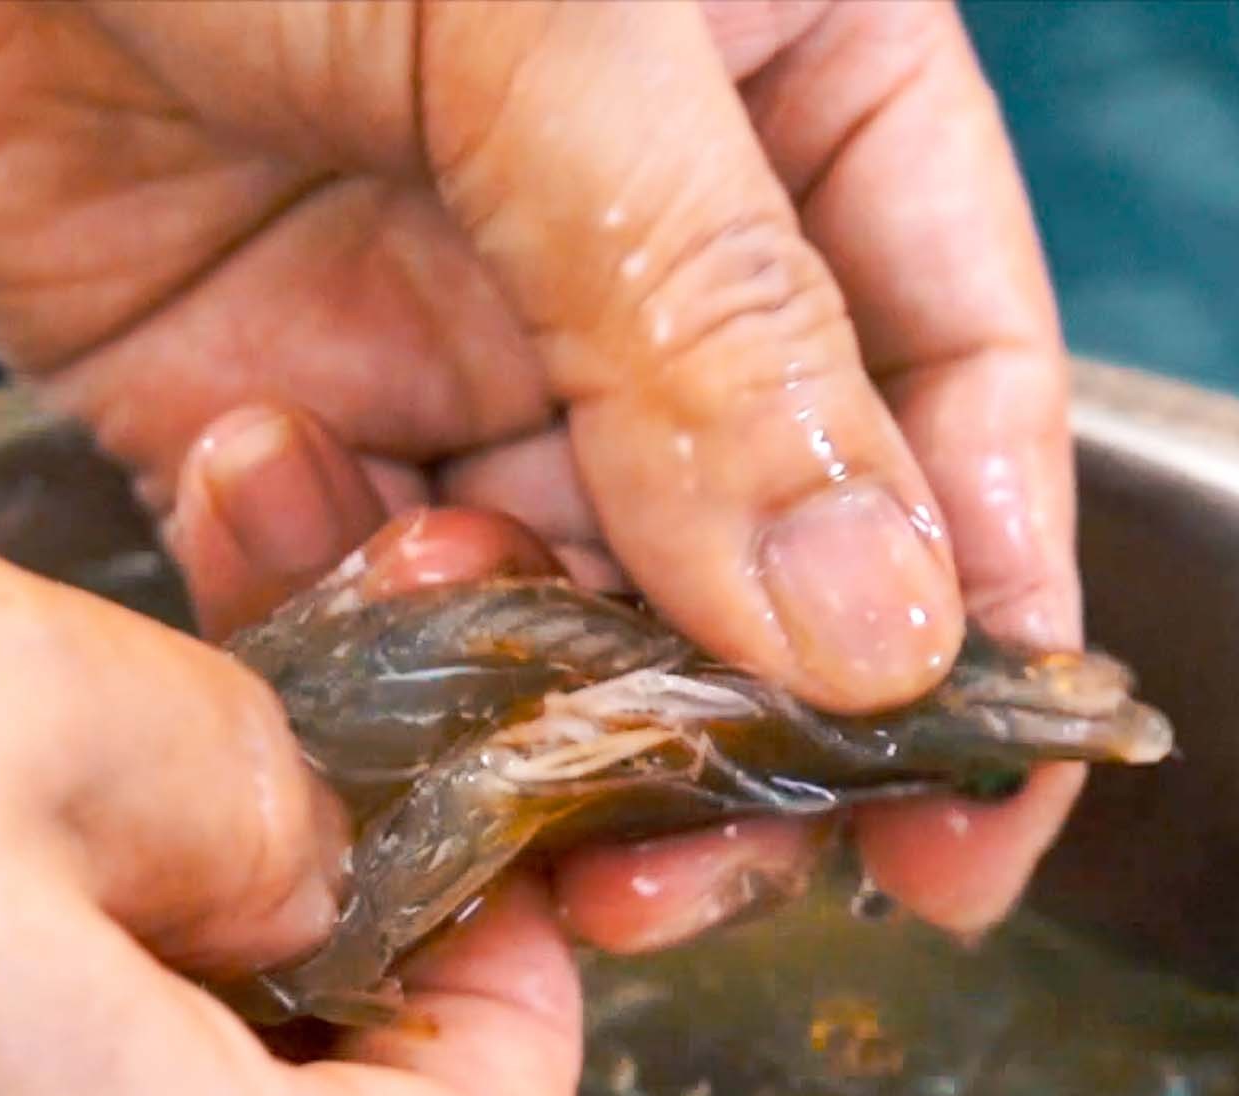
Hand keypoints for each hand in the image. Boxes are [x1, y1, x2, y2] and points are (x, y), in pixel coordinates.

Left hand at [0, 0, 1087, 941]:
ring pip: (551, 607)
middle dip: (732, 723)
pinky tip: (269, 498)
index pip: (954, 378)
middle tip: (683, 868)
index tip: (969, 819)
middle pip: (761, 551)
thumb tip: (883, 630)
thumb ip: (712, 314)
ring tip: (471, 712)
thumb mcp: (546, 14)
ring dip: (522, 701)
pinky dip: (329, 619)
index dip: (986, 607)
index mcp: (794, 90)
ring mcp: (442, 331)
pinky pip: (340, 593)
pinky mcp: (252, 405)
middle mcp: (640, 242)